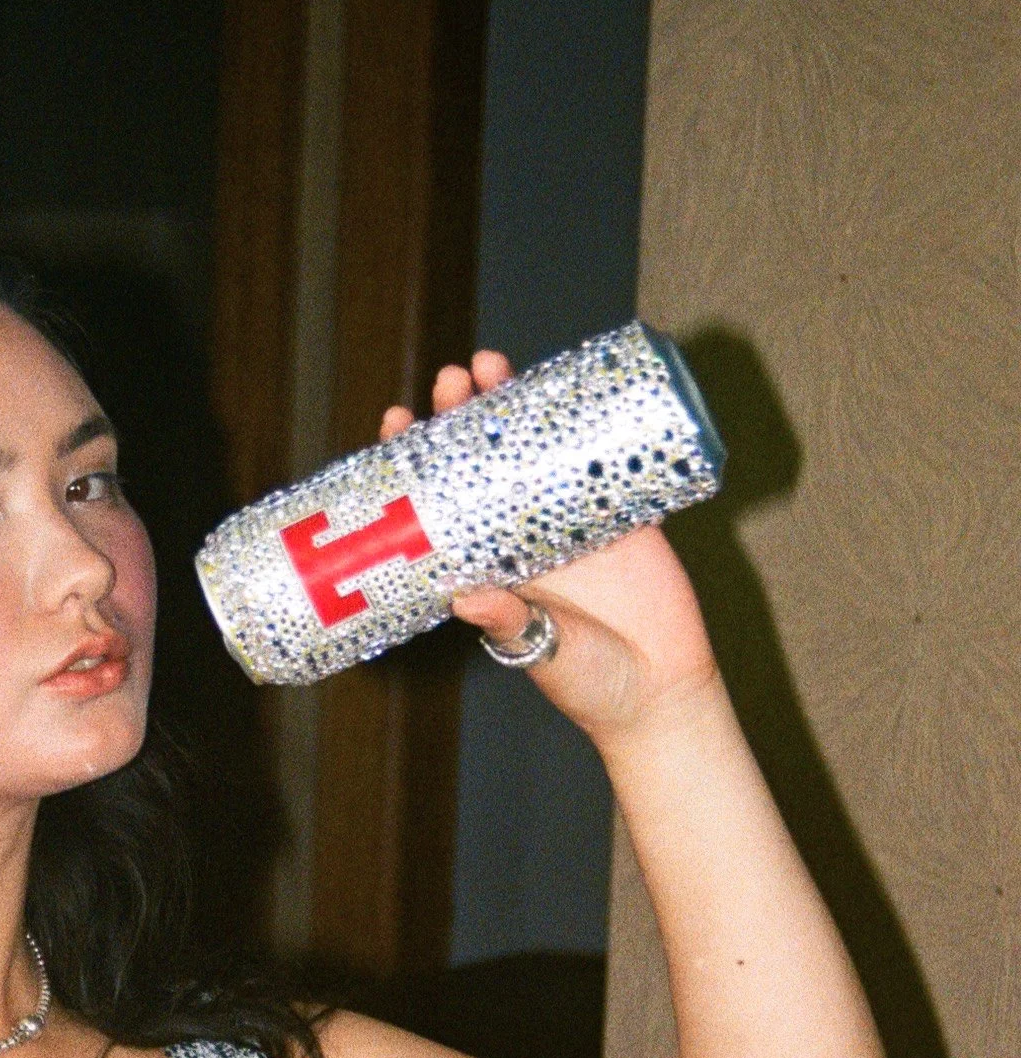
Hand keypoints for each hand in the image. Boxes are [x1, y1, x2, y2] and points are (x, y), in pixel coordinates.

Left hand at [380, 355, 720, 747]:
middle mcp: (521, 531)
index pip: (440, 498)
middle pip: (485, 456)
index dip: (417, 459)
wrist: (660, 692)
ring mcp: (571, 515)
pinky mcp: (623, 510)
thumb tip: (464, 596)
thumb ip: (507, 622)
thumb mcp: (540, 653)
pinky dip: (589, 418)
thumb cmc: (587, 682)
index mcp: (487, 561)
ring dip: (516, 402)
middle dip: (465, 414)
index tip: (397, 420)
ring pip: (536, 444)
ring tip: (491, 365)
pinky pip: (603, 454)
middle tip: (452, 381)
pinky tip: (570, 381)